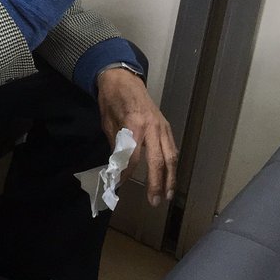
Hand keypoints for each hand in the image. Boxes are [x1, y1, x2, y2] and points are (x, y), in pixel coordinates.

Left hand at [97, 68, 177, 208]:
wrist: (123, 78)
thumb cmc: (112, 99)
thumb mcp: (108, 122)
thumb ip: (116, 144)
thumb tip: (118, 167)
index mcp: (135, 124)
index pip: (133, 155)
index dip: (127, 172)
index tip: (120, 185)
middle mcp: (153, 126)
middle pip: (158, 160)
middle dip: (157, 182)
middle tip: (155, 201)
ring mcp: (162, 126)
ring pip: (171, 156)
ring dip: (170, 177)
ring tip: (168, 195)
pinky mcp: (167, 126)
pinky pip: (172, 148)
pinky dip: (172, 164)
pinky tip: (170, 177)